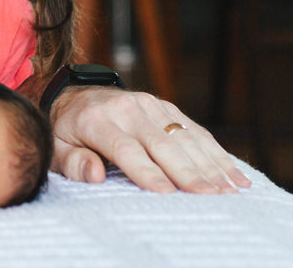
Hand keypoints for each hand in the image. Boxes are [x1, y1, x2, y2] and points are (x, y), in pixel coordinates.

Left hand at [48, 86, 251, 193]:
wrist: (74, 95)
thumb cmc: (66, 131)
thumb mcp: (56, 148)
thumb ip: (73, 162)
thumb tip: (95, 174)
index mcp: (96, 119)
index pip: (125, 148)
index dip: (146, 171)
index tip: (166, 193)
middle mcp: (127, 108)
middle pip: (161, 143)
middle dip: (187, 172)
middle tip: (211, 197)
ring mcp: (149, 104)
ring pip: (184, 137)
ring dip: (210, 165)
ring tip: (231, 190)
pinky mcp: (166, 107)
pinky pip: (195, 131)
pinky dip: (217, 153)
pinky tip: (236, 175)